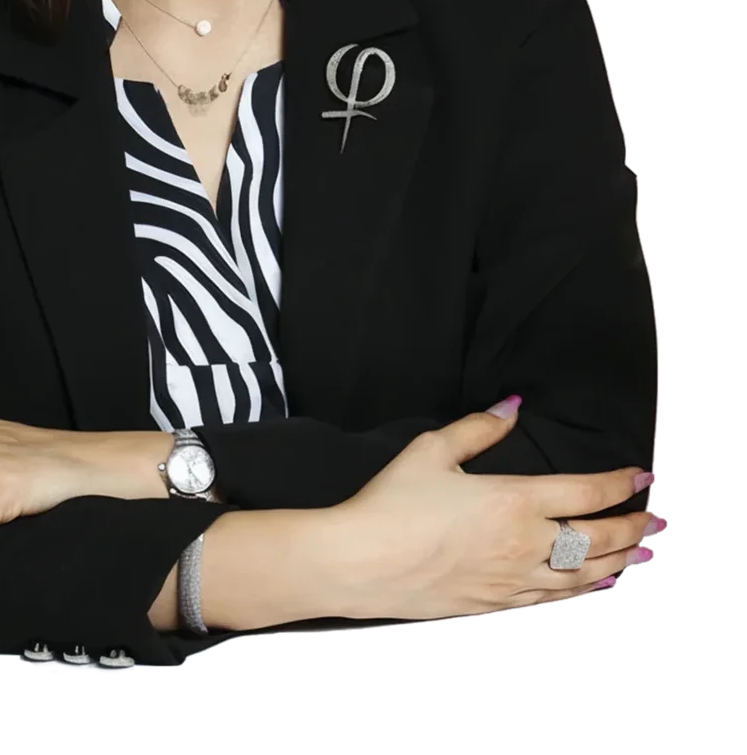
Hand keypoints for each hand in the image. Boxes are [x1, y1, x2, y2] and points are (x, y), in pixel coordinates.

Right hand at [326, 401, 657, 621]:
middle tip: (651, 520)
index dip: (618, 483)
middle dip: (632, 527)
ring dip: (616, 562)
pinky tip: (587, 585)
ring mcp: (511, 578)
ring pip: (582, 575)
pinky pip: (552, 598)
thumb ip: (477, 428)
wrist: (361, 561)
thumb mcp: (432, 450)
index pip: (584, 492)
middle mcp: (522, 544)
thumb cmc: (389, 509)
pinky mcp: (494, 602)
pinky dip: (580, 589)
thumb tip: (509, 409)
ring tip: (635, 554)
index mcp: (512, 501)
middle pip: (596, 538)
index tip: (636, 476)